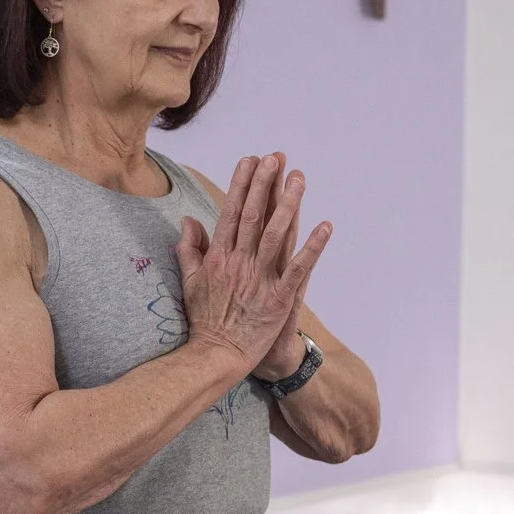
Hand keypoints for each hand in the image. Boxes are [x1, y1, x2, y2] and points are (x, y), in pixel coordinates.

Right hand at [178, 153, 330, 376]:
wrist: (217, 355)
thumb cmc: (205, 320)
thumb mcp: (190, 281)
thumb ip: (189, 249)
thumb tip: (188, 221)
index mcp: (218, 257)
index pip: (230, 212)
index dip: (241, 184)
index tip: (250, 160)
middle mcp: (238, 263)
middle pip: (253, 216)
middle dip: (264, 184)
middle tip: (276, 158)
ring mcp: (259, 280)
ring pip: (275, 235)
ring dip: (288, 205)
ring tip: (299, 179)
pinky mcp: (279, 299)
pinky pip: (299, 269)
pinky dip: (312, 247)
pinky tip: (325, 227)